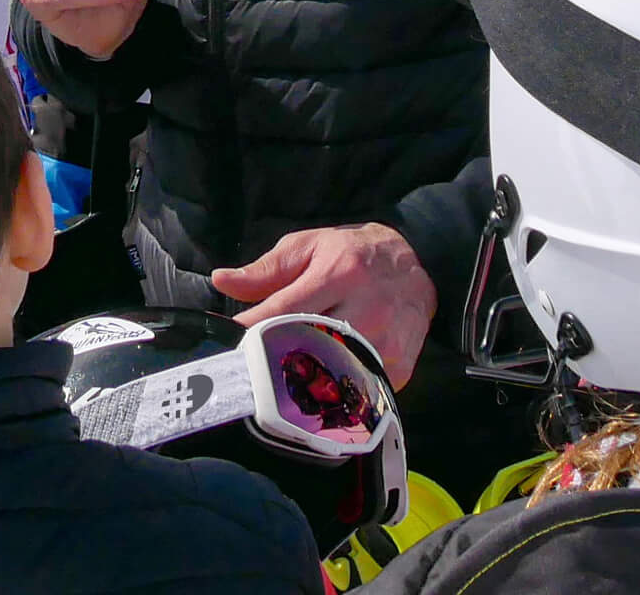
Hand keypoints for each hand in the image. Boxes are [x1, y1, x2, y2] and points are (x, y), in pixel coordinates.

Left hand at [213, 223, 436, 388]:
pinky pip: (356, 391)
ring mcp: (385, 342)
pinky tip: (320, 385)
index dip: (250, 331)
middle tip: (248, 370)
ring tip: (279, 382)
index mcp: (339, 273)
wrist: (419, 263)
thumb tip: (221, 281)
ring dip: (301, 382)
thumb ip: (266, 269)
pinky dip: (334, 392)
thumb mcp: (310, 247)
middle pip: (306, 347)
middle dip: (272, 361)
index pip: (283, 310)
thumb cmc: (354, 254)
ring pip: (330, 376)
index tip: (228, 344)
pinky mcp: (399, 368)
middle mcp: (365, 308)